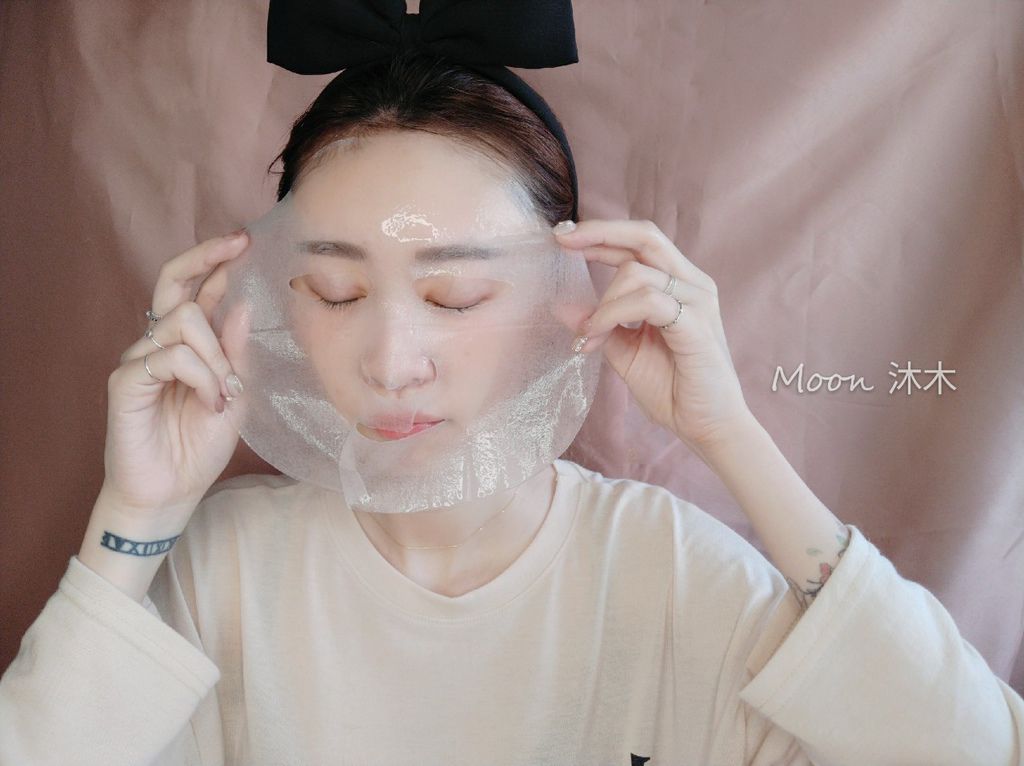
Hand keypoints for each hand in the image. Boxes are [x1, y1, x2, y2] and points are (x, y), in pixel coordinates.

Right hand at [100, 230, 251, 525]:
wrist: (173, 492)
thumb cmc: (199, 447)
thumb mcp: (235, 395)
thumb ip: (235, 352)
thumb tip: (242, 303)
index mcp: (186, 345)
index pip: (194, 290)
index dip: (213, 261)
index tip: (243, 238)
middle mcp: (158, 344)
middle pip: (173, 282)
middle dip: (207, 259)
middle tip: (237, 245)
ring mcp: (140, 360)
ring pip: (184, 322)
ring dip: (218, 356)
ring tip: (224, 394)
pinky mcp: (126, 381)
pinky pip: (170, 356)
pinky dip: (201, 377)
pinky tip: (209, 401)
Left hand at [555, 219, 753, 455]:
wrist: (707, 427)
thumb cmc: (672, 389)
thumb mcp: (624, 352)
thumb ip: (598, 324)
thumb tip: (560, 305)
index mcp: (678, 285)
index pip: (640, 243)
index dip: (602, 234)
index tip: (562, 238)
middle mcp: (692, 284)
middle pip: (645, 236)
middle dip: (599, 233)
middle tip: (562, 241)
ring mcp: (698, 301)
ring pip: (637, 272)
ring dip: (601, 303)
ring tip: (587, 335)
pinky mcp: (697, 325)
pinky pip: (648, 301)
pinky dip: (612, 314)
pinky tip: (596, 335)